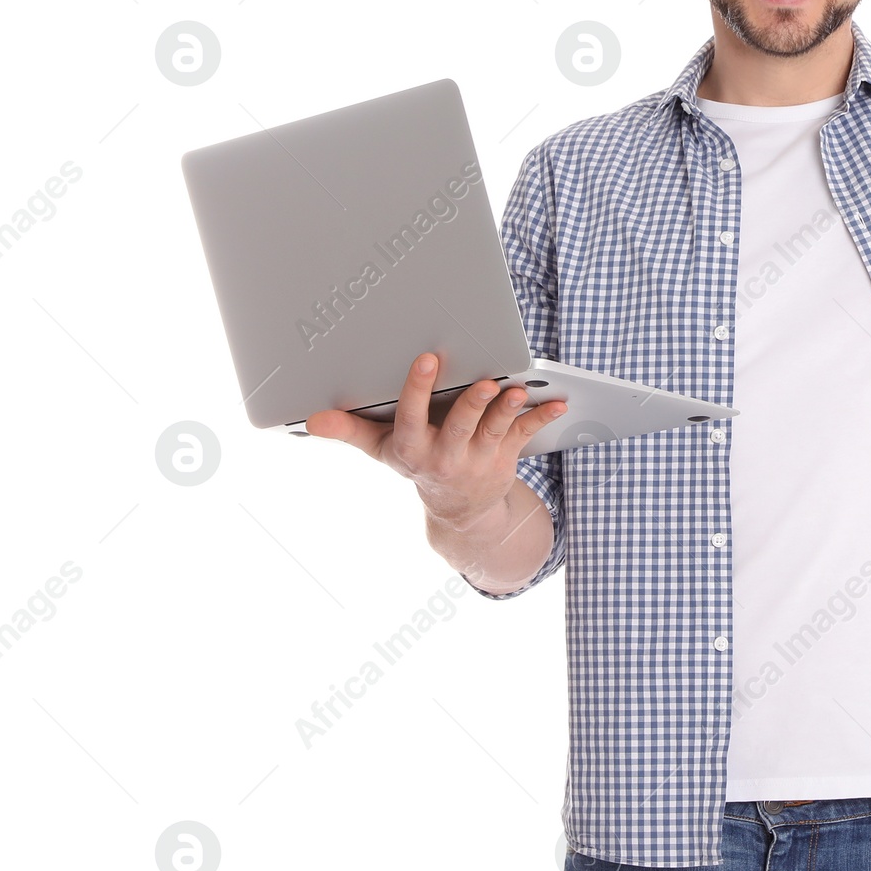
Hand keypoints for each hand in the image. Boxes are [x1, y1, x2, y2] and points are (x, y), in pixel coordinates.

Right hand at [305, 352, 566, 530]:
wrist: (457, 510)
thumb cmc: (416, 462)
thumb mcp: (380, 450)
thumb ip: (350, 430)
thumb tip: (312, 420)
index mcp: (413, 447)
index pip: (412, 417)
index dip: (419, 389)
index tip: (427, 360)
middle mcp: (446, 455)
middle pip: (460, 426)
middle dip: (472, 403)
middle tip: (484, 381)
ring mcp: (478, 457)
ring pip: (494, 430)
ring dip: (507, 409)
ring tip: (518, 389)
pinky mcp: (505, 456)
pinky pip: (525, 433)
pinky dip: (542, 416)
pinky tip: (558, 402)